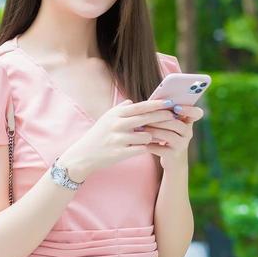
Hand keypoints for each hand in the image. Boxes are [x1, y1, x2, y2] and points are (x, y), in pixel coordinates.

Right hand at [60, 98, 185, 180]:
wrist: (83, 155)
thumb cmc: (97, 135)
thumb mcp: (106, 118)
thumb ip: (120, 109)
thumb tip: (132, 102)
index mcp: (116, 115)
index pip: (141, 107)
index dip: (157, 104)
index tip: (170, 102)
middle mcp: (117, 125)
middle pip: (146, 118)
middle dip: (163, 117)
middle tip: (174, 116)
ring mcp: (119, 139)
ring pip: (146, 136)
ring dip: (153, 137)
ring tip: (156, 137)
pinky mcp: (120, 153)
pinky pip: (141, 149)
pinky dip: (147, 148)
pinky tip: (149, 148)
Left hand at [140, 103, 204, 170]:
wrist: (172, 158)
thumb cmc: (166, 134)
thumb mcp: (168, 122)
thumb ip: (164, 111)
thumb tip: (151, 101)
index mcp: (188, 121)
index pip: (197, 113)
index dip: (189, 110)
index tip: (176, 108)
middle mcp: (188, 132)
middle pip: (176, 123)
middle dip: (159, 119)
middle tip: (145, 115)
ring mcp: (182, 144)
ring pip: (169, 135)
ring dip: (153, 130)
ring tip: (140, 127)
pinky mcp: (174, 155)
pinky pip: (161, 149)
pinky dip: (150, 145)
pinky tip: (141, 142)